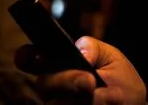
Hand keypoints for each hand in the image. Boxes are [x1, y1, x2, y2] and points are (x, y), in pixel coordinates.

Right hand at [16, 36, 145, 104]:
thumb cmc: (121, 81)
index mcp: (60, 64)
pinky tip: (107, 104)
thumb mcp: (112, 58)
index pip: (32, 59)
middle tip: (88, 81)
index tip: (28, 56)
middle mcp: (55, 88)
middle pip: (44, 84)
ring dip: (84, 100)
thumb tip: (81, 53)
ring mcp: (59, 104)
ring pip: (58, 103)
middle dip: (64, 80)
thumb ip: (93, 48)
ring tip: (110, 97)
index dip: (26, 56)